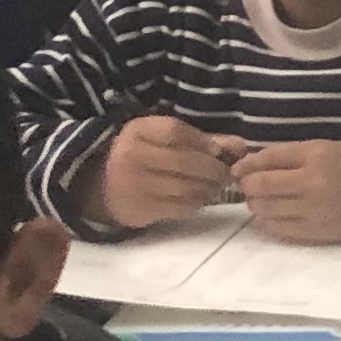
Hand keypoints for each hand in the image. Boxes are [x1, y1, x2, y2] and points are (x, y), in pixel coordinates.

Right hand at [86, 116, 237, 230]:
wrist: (100, 184)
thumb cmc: (142, 156)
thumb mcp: (162, 139)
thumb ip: (201, 139)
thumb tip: (240, 147)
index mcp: (137, 132)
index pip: (176, 132)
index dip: (204, 142)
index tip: (220, 151)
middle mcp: (133, 156)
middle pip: (185, 161)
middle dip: (214, 169)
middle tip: (226, 174)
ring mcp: (135, 184)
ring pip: (186, 188)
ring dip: (209, 189)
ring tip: (215, 187)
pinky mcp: (141, 209)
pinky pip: (179, 207)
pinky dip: (197, 203)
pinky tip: (200, 198)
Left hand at [230, 139, 340, 243]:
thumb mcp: (328, 148)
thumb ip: (291, 155)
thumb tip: (252, 165)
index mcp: (317, 156)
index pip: (268, 159)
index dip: (247, 165)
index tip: (238, 169)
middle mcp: (313, 184)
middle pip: (261, 187)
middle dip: (248, 186)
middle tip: (249, 186)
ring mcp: (314, 212)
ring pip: (266, 210)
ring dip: (257, 204)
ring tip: (262, 200)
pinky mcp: (318, 233)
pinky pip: (280, 229)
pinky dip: (269, 221)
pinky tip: (273, 215)